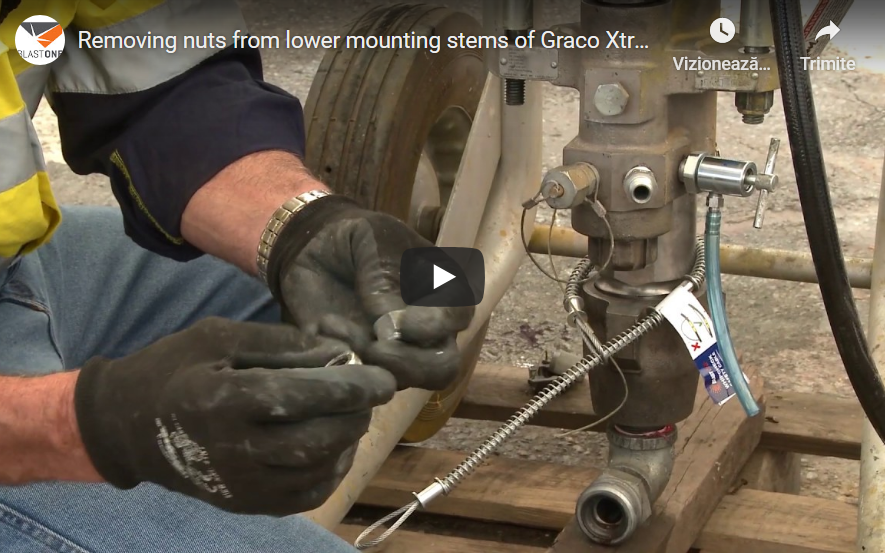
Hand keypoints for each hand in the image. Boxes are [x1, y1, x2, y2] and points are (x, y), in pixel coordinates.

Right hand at [73, 317, 395, 515]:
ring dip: (349, 440)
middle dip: (357, 414)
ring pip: (316, 471)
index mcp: (225, 400)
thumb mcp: (218, 336)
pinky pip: (305, 496)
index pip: (302, 397)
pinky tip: (337, 445)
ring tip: (355, 412)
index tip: (382, 377)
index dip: (350, 387)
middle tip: (374, 391)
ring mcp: (241, 485)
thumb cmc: (174, 370)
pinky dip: (332, 471)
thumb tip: (337, 352)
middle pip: (318, 439)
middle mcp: (234, 450)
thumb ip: (279, 343)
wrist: (128, 428)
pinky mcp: (246, 504)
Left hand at [265, 196, 473, 390]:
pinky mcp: (361, 365)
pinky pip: (360, 382)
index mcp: (443, 292)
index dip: (434, 326)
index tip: (397, 321)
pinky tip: (321, 330)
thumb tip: (389, 327)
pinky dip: (340, 364)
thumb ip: (384, 276)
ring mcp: (395, 353)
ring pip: (400, 381)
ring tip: (329, 324)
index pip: (458, 320)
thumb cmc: (358, 237)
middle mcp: (427, 331)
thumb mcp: (372, 239)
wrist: (317, 245)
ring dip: (365, 359)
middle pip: (441, 369)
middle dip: (407, 364)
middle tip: (371, 346)